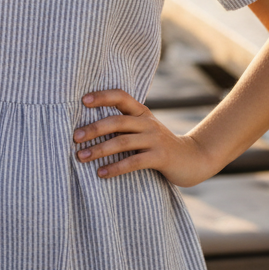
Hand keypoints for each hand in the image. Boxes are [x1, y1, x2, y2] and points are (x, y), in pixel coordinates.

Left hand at [72, 90, 217, 187]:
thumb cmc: (159, 144)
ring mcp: (155, 139)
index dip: (102, 96)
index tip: (83, 100)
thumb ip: (124, 124)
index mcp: (142, 112)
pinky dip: (115, 167)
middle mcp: (147, 122)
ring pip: (123, 142)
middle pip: (117, 121)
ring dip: (100, 150)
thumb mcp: (144, 129)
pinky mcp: (160, 157)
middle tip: (75, 137)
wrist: (192, 159)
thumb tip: (88, 126)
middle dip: (94, 128)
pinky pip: (134, 162)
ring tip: (81, 157)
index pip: (121, 96)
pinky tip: (101, 173)